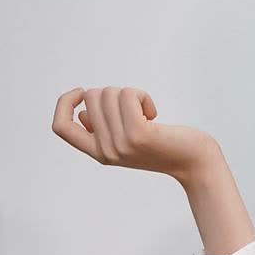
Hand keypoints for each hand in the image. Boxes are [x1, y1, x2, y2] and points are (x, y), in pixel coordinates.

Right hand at [51, 86, 216, 182]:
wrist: (194, 162)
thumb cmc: (163, 144)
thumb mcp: (126, 139)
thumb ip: (103, 129)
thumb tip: (83, 114)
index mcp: (98, 153)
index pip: (60, 127)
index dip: (64, 103)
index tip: (81, 92)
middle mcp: (106, 151)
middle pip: (91, 97)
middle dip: (113, 94)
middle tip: (135, 111)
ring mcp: (121, 144)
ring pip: (109, 93)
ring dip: (130, 95)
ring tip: (146, 115)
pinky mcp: (138, 135)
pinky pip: (128, 95)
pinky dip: (142, 96)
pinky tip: (153, 113)